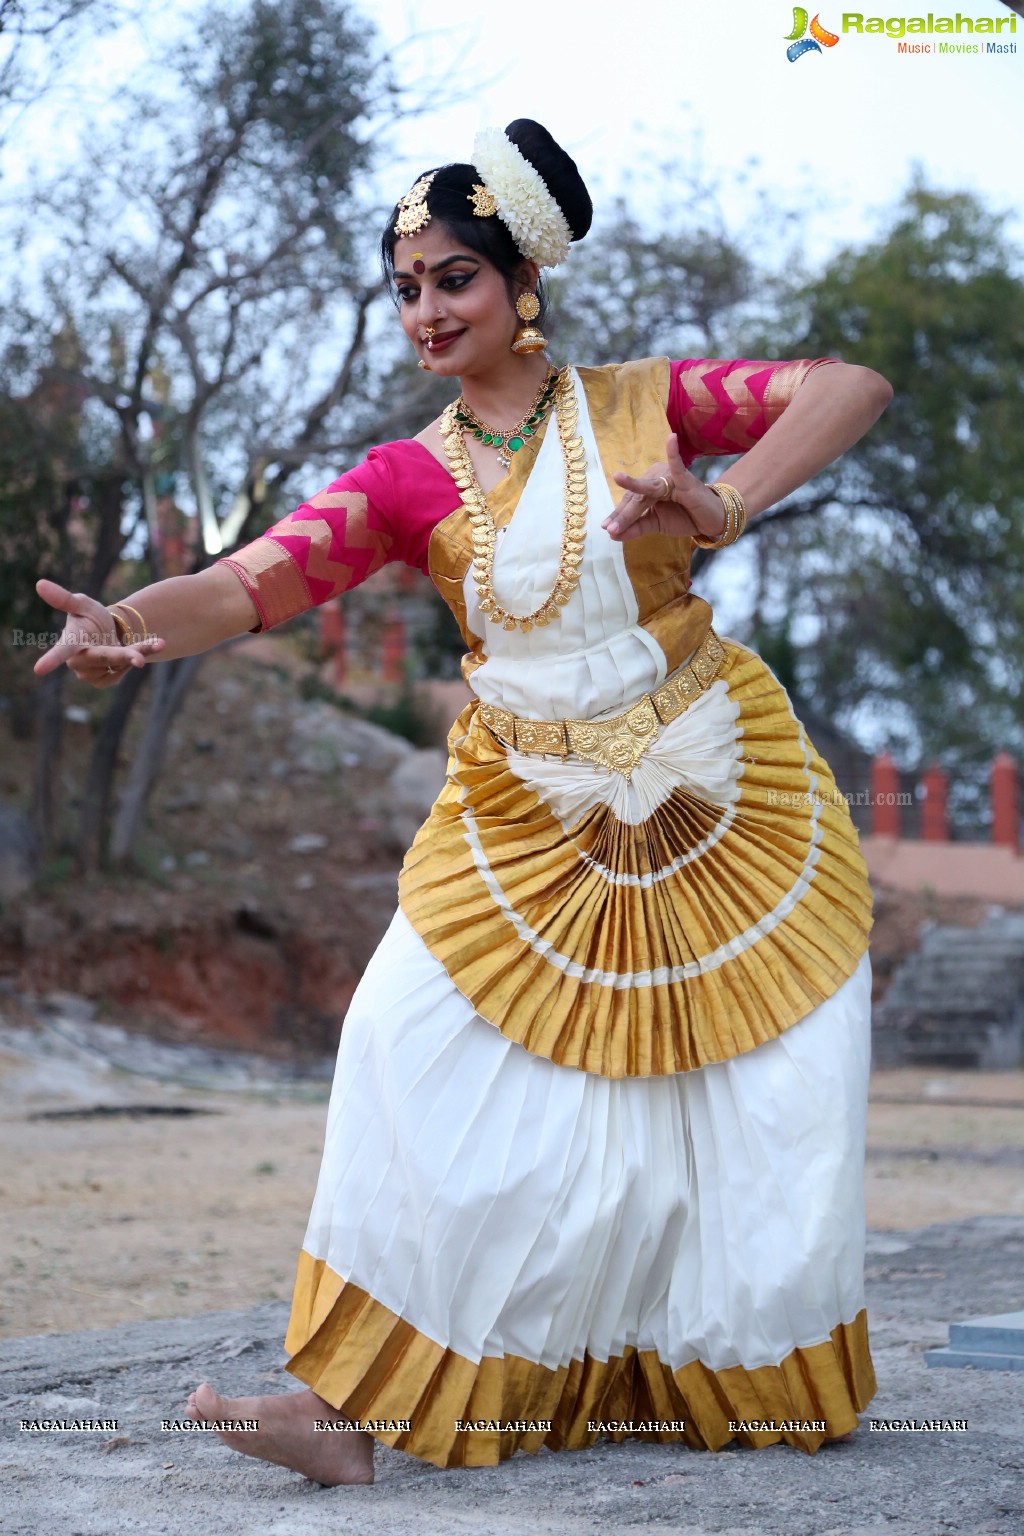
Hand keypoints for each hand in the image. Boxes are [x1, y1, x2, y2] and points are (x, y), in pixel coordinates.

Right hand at [33, 578, 164, 686]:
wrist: (107, 632)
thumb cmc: (89, 616)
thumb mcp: (82, 604)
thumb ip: (65, 598)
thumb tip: (40, 583)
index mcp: (70, 641)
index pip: (61, 650)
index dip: (51, 659)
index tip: (39, 669)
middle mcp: (77, 661)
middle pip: (104, 657)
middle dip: (125, 656)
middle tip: (145, 656)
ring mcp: (90, 674)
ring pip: (120, 663)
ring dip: (139, 651)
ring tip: (152, 641)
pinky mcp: (104, 680)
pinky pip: (125, 669)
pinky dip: (139, 656)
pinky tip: (139, 649)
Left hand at [603, 435, 727, 542]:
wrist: (711, 520)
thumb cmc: (684, 517)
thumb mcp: (656, 525)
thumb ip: (636, 529)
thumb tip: (612, 535)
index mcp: (648, 488)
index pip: (630, 501)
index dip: (619, 514)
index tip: (607, 528)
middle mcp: (656, 479)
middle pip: (636, 497)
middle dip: (624, 514)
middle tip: (611, 528)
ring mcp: (670, 478)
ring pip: (648, 491)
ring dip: (633, 500)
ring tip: (617, 490)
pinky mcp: (686, 479)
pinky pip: (678, 465)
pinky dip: (674, 452)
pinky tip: (671, 438)